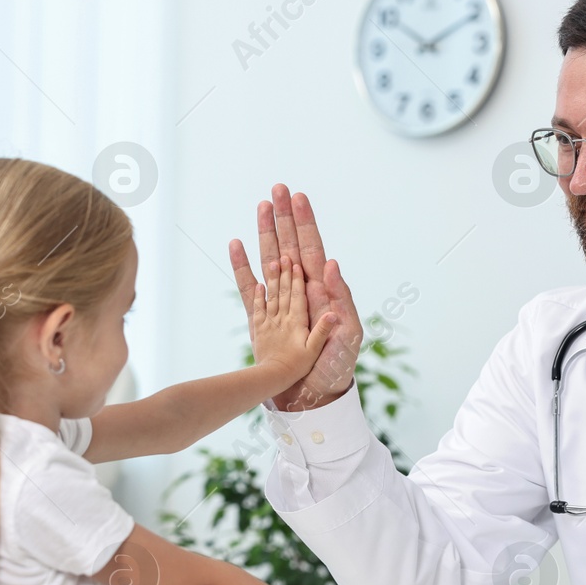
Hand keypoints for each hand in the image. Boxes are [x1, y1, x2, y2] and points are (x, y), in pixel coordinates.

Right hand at [229, 185, 362, 412]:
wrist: (315, 395)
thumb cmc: (337, 367)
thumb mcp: (349, 334)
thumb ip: (342, 300)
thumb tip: (332, 264)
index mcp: (323, 291)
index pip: (313, 248)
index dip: (305, 223)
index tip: (298, 197)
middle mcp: (301, 291)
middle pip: (290, 246)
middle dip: (284, 218)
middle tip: (277, 189)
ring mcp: (281, 302)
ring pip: (270, 259)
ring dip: (265, 234)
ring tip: (260, 207)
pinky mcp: (263, 318)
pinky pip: (249, 287)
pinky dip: (242, 266)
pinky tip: (236, 245)